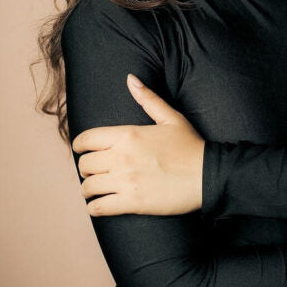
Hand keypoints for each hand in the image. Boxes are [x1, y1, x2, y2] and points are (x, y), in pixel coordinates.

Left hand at [71, 73, 205, 216]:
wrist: (207, 175)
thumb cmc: (190, 146)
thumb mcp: (170, 117)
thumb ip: (148, 98)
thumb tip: (130, 78)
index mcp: (128, 135)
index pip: (86, 139)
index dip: (79, 145)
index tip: (81, 150)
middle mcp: (122, 157)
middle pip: (84, 164)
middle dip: (86, 168)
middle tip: (93, 171)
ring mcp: (126, 181)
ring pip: (88, 187)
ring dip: (88, 189)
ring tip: (95, 189)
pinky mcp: (132, 202)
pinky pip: (99, 208)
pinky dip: (95, 208)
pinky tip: (100, 205)